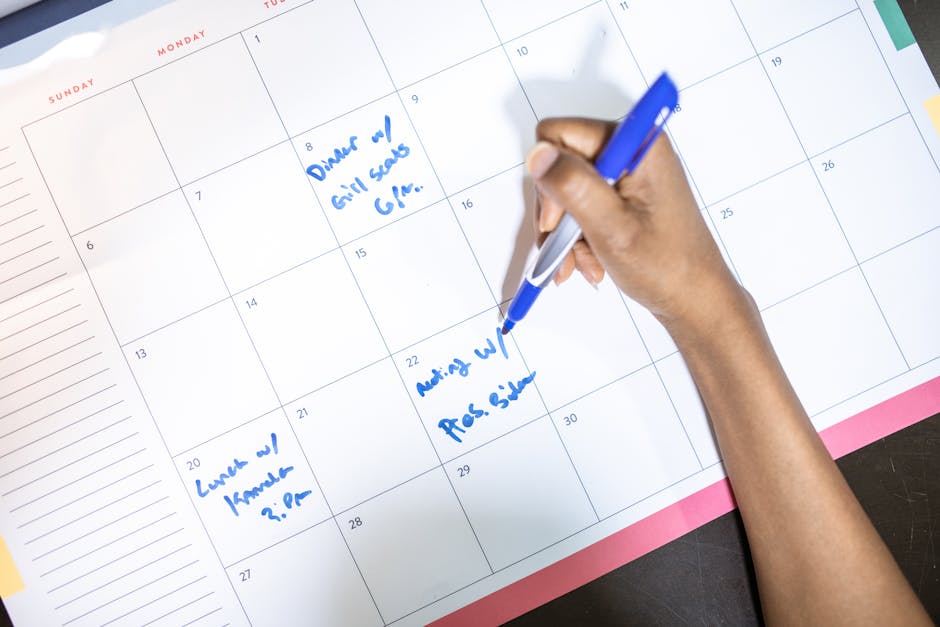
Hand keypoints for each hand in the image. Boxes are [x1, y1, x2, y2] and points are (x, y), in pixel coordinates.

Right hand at [529, 117, 752, 338]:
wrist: (693, 299)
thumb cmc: (668, 266)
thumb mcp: (612, 228)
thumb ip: (573, 186)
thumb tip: (538, 155)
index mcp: (636, 145)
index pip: (561, 135)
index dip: (551, 177)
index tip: (560, 218)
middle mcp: (630, 151)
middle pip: (560, 165)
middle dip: (558, 213)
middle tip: (567, 247)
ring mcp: (626, 174)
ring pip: (566, 192)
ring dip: (566, 233)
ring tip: (584, 264)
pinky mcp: (622, 194)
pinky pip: (581, 208)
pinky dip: (578, 239)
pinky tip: (591, 263)